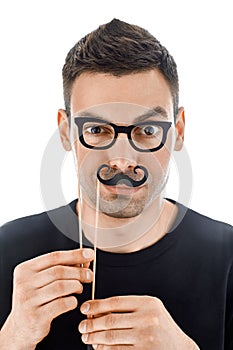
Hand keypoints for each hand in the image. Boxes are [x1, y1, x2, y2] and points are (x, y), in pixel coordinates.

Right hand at [0, 248, 93, 349]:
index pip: (54, 257)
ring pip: (61, 286)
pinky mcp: (36, 316)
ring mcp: (28, 300)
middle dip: (78, 272)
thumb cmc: (34, 300)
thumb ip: (59, 268)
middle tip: (89, 275)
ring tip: (79, 288)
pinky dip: (72, 301)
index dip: (74, 254)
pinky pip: (61, 304)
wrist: (21, 328)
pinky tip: (72, 301)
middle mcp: (24, 283)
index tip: (89, 254)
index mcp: (25, 270)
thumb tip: (83, 259)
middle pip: (58, 271)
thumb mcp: (40, 281)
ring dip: (76, 286)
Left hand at [79, 295, 198, 349]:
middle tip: (81, 326)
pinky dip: (104, 349)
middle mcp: (147, 319)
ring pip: (111, 336)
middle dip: (91, 324)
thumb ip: (129, 307)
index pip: (115, 302)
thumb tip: (98, 310)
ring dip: (94, 337)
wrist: (180, 347)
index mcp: (148, 303)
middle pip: (110, 320)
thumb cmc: (161, 326)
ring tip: (86, 337)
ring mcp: (145, 337)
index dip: (96, 305)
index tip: (85, 308)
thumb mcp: (150, 309)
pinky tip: (98, 347)